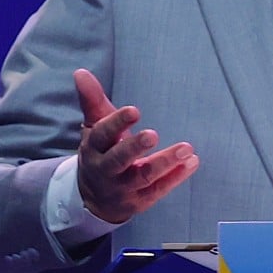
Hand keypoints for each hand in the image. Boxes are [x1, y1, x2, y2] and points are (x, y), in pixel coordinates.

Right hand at [74, 69, 199, 223]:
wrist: (95, 198)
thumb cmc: (101, 152)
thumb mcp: (95, 128)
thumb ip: (92, 101)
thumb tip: (80, 72)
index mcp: (93, 149)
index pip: (101, 135)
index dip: (116, 123)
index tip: (134, 110)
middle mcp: (105, 170)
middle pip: (118, 160)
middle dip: (135, 147)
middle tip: (153, 134)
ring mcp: (122, 188)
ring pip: (142, 177)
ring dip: (164, 163)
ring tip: (186, 148)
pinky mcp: (140, 200)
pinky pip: (158, 190)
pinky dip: (175, 177)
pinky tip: (192, 162)